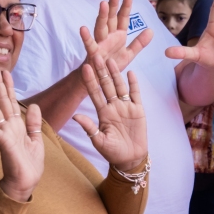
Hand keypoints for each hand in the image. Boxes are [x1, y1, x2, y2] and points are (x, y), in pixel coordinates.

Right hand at [0, 66, 43, 201]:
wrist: (26, 183)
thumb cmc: (29, 164)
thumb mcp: (36, 139)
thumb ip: (34, 123)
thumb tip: (34, 105)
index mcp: (17, 125)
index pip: (11, 101)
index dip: (9, 86)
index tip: (5, 71)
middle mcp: (8, 127)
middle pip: (1, 102)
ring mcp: (4, 134)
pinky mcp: (3, 144)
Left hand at [73, 56, 147, 170]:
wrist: (130, 158)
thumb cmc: (112, 152)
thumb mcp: (99, 141)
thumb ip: (89, 128)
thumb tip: (76, 116)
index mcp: (102, 113)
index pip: (94, 93)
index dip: (90, 81)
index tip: (84, 68)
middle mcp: (113, 107)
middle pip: (106, 85)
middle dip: (101, 71)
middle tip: (96, 55)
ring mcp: (125, 107)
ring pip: (119, 86)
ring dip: (116, 74)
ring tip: (111, 60)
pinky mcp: (138, 110)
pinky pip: (135, 94)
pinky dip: (133, 84)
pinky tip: (131, 73)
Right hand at [80, 0, 152, 73]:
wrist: (100, 80)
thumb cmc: (111, 65)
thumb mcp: (129, 54)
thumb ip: (139, 43)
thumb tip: (151, 30)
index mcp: (118, 35)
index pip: (123, 18)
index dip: (126, 6)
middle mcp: (108, 36)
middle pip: (111, 18)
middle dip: (113, 5)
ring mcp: (100, 44)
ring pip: (101, 27)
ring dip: (102, 16)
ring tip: (103, 4)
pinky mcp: (93, 54)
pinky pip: (89, 45)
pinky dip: (86, 37)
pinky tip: (82, 28)